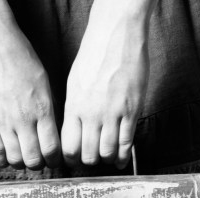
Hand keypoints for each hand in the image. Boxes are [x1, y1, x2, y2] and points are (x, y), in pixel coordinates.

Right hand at [0, 0, 60, 169]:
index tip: (52, 160)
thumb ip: (47, 107)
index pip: (53, 148)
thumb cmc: (18, 55)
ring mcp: (3, 120)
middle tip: (36, 160)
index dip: (54, 161)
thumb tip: (52, 130)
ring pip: (15, 159)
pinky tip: (4, 155)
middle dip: (37, 164)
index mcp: (43, 108)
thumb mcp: (43, 80)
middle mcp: (25, 118)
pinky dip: (1, 160)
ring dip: (19, 163)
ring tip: (19, 157)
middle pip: (34, 159)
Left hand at [62, 0, 153, 168]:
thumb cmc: (95, 54)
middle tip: (92, 161)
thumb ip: (74, 108)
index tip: (75, 161)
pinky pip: (126, 142)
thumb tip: (74, 130)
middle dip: (88, 163)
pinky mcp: (131, 110)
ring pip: (106, 152)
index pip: (67, 146)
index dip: (70, 159)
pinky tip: (120, 160)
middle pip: (87, 154)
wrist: (117, 34)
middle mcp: (91, 113)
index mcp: (74, 106)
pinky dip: (122, 156)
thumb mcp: (75, 82)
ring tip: (106, 158)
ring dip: (106, 159)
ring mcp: (112, 113)